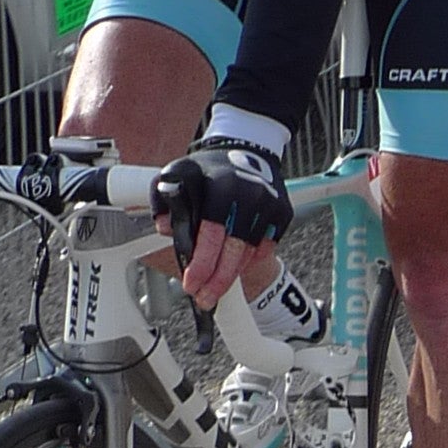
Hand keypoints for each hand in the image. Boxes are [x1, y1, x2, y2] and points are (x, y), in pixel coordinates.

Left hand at [152, 137, 291, 306]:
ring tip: (216, 288)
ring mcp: (271, 204)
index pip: (212, 233)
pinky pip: (267, 247)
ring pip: (251, 252)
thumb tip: (164, 228)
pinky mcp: (284, 212)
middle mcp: (251, 195)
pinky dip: (250, 259)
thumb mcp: (179, 172)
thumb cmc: (210, 168)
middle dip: (218, 280)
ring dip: (232, 274)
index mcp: (222, 186)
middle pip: (235, 250)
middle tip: (205, 298)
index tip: (191, 284)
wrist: (250, 148)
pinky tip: (235, 267)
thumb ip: (164, 198)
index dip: (202, 263)